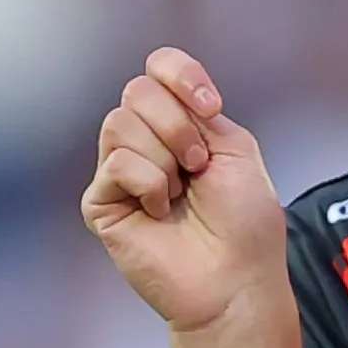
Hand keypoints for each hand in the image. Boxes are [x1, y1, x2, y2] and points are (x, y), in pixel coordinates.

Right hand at [83, 48, 286, 337]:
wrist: (234, 279)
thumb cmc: (244, 225)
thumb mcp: (237, 149)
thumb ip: (200, 112)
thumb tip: (164, 93)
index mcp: (182, 124)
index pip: (159, 68)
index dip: (181, 75)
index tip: (210, 106)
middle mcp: (147, 142)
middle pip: (137, 90)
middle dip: (178, 125)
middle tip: (199, 166)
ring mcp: (121, 172)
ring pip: (120, 123)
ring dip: (164, 158)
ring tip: (180, 193)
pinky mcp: (102, 203)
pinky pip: (116, 164)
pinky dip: (149, 184)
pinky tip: (160, 211)